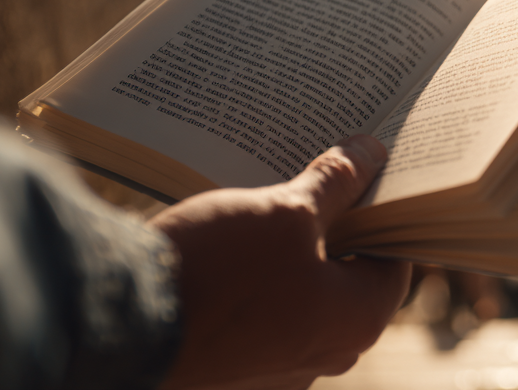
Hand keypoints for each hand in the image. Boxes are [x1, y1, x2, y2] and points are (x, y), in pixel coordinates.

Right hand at [150, 136, 411, 389]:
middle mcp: (326, 355)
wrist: (122, 326)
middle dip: (338, 224)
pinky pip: (265, 311)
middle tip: (325, 174)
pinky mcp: (235, 362)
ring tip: (276, 196)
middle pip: (349, 275)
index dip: (386, 212)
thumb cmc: (217, 272)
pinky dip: (261, 276)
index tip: (374, 174)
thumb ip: (337, 182)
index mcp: (357, 321)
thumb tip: (371, 152)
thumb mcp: (285, 212)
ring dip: (295, 248)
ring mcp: (278, 365)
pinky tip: (241, 235)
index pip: (395, 258)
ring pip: (304, 292)